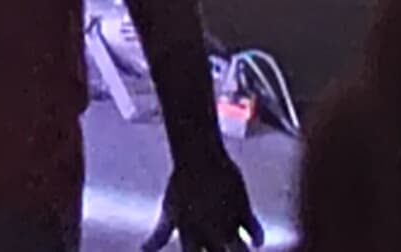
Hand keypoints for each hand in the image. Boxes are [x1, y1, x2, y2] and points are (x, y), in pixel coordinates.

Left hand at [144, 149, 259, 251]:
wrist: (199, 157)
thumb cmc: (181, 184)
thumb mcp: (168, 211)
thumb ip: (159, 236)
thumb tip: (143, 250)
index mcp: (189, 235)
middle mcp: (210, 233)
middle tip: (222, 250)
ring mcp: (228, 222)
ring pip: (240, 251)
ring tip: (239, 251)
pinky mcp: (244, 210)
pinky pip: (256, 232)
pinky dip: (258, 239)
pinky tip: (255, 243)